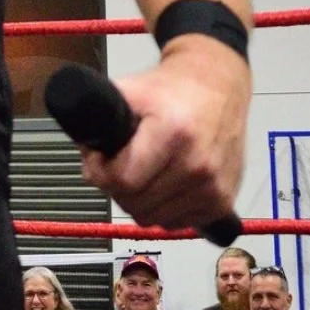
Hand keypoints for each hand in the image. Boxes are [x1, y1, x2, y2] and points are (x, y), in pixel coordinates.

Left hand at [80, 36, 249, 229]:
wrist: (219, 86)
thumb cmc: (172, 89)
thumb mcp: (130, 90)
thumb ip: (98, 120)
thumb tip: (86, 157)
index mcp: (174, 134)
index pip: (123, 180)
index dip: (101, 172)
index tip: (99, 160)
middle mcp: (198, 165)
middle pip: (136, 205)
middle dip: (117, 187)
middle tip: (119, 165)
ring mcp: (214, 187)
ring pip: (154, 218)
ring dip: (140, 201)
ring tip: (143, 173)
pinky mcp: (223, 201)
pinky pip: (177, 223)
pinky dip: (164, 209)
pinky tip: (165, 184)